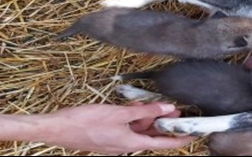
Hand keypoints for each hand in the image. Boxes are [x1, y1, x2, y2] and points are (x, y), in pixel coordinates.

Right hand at [39, 103, 195, 153]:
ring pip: (139, 131)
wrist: (57, 128)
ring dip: (149, 119)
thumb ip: (145, 111)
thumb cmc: (85, 122)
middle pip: (151, 136)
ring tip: (158, 105)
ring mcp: (115, 142)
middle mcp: (125, 146)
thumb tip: (167, 109)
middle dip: (164, 124)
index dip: (179, 139)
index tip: (194, 135)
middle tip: (177, 111)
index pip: (162, 144)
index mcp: (130, 144)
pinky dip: (134, 119)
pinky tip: (136, 107)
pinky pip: (127, 128)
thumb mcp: (119, 113)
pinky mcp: (107, 136)